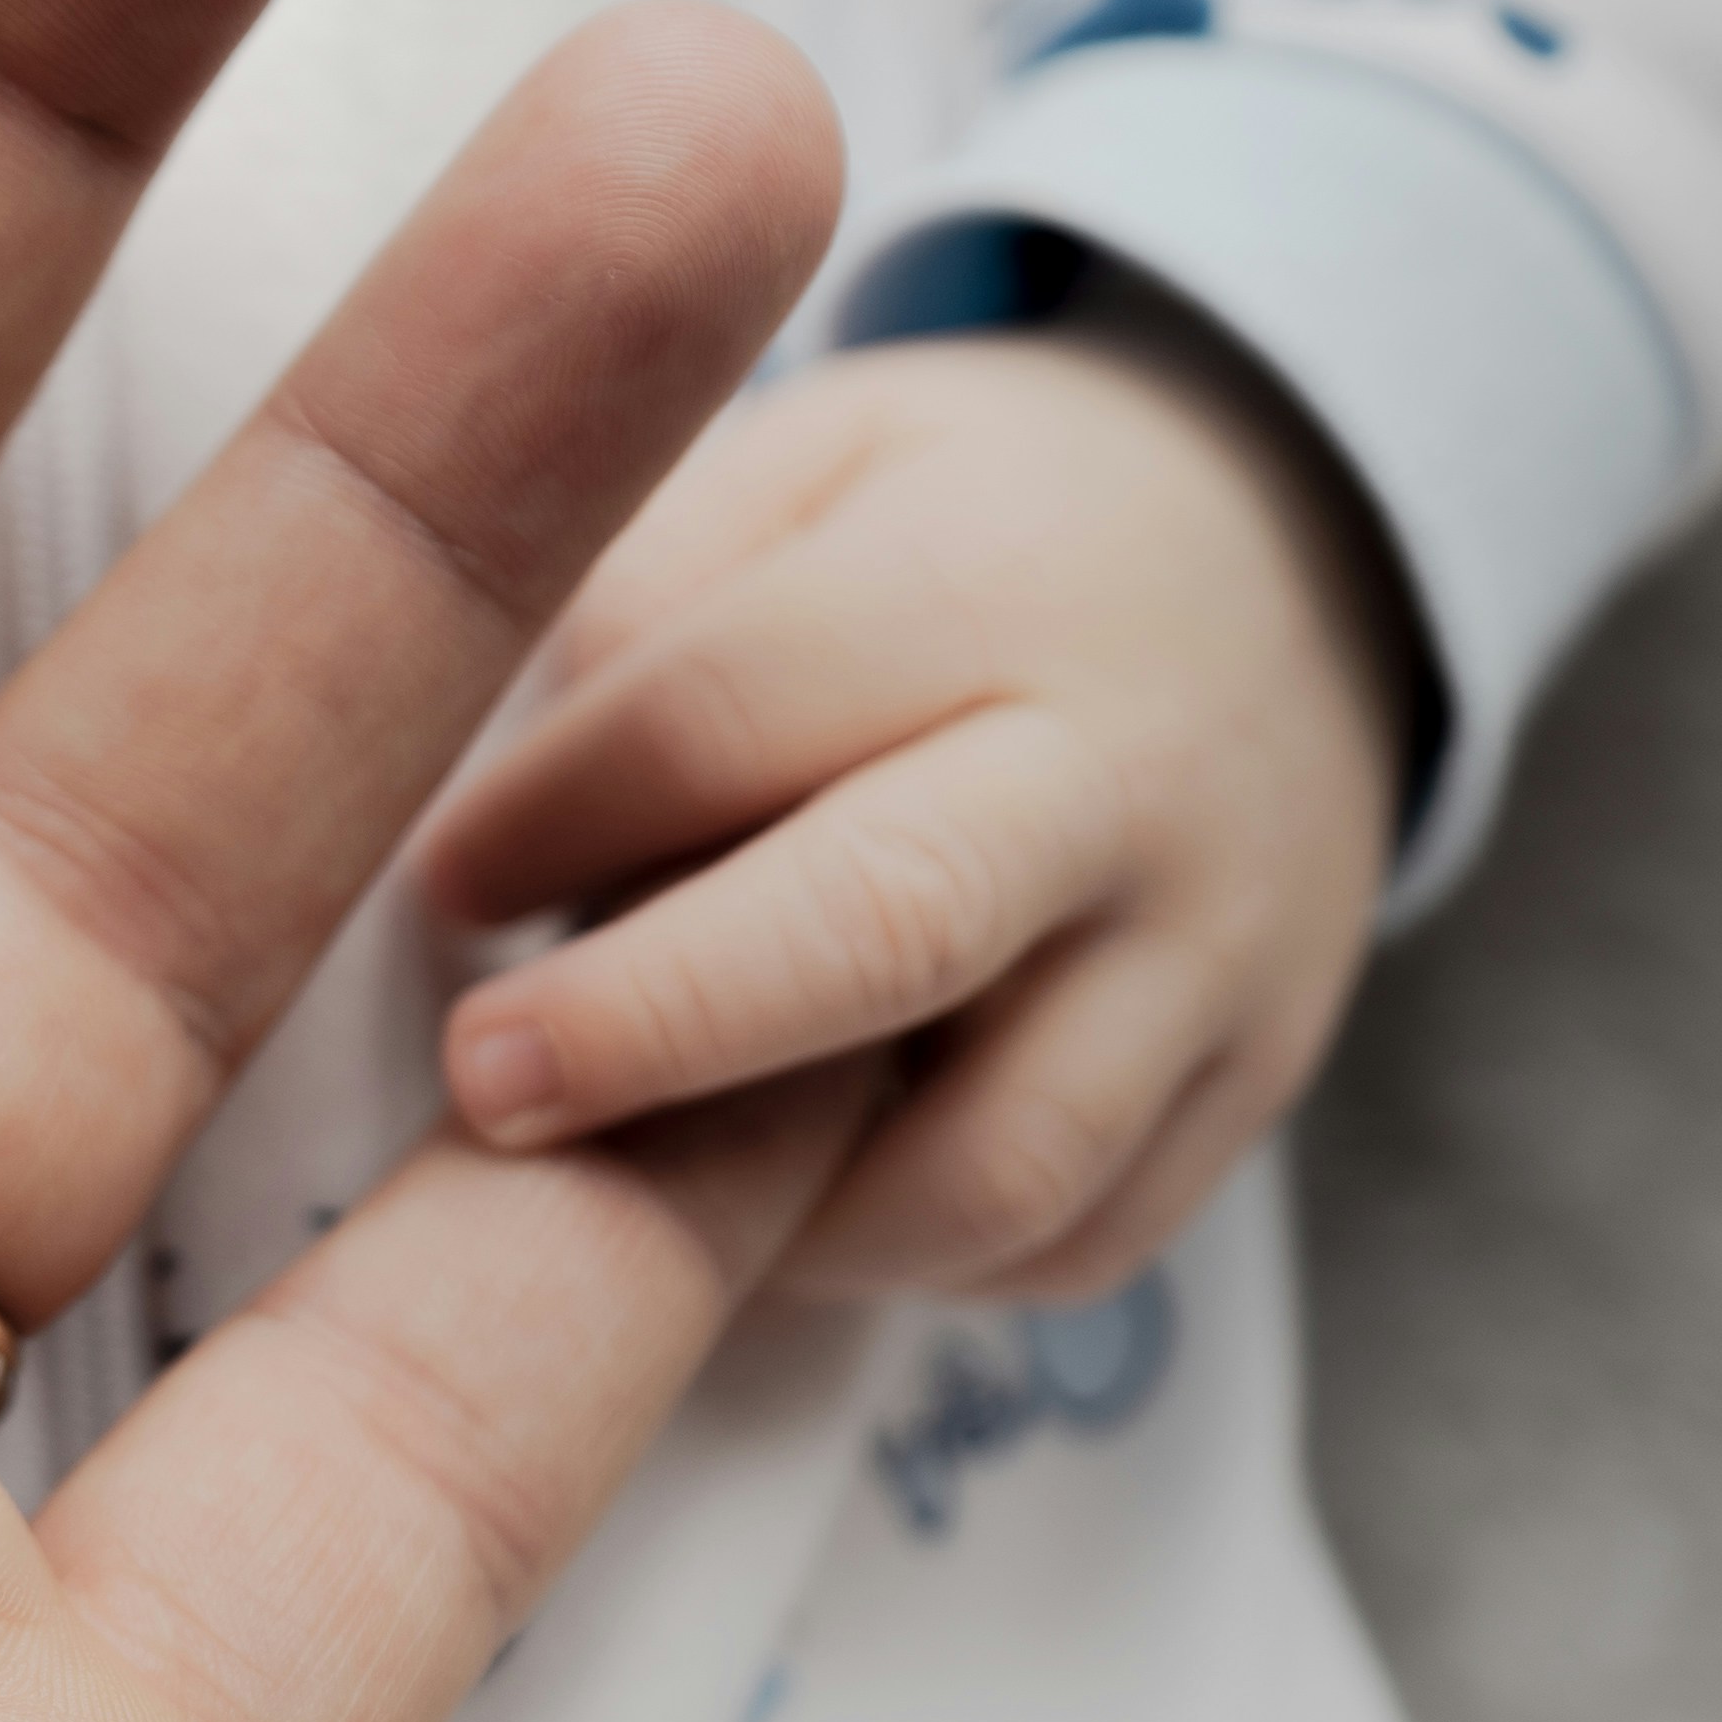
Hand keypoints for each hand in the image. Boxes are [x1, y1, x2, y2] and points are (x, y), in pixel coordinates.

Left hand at [418, 296, 1416, 1304]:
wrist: (1288, 563)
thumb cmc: (962, 520)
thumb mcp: (809, 458)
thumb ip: (654, 592)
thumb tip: (488, 797)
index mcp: (985, 586)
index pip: (722, 712)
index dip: (547, 812)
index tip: (434, 883)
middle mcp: (1123, 782)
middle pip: (881, 932)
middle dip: (651, 1030)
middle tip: (483, 1088)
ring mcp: (1215, 956)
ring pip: (995, 1161)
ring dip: (778, 1211)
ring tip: (624, 1185)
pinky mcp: (1252, 1089)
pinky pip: (1068, 1243)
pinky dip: (900, 1263)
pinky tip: (770, 1217)